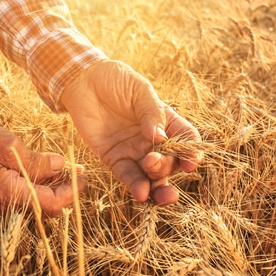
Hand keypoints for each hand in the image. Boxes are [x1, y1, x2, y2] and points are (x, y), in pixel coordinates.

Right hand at [0, 107, 82, 216]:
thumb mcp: (11, 147)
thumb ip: (39, 162)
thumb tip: (63, 168)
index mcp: (8, 196)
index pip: (51, 205)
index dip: (72, 193)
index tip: (84, 178)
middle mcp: (2, 206)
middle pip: (44, 208)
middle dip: (64, 192)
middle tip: (78, 173)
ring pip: (33, 202)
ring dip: (50, 188)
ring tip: (65, 168)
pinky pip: (21, 195)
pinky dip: (35, 185)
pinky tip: (44, 169)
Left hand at [60, 60, 201, 205]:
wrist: (84, 81)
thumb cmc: (116, 80)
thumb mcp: (139, 90)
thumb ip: (151, 113)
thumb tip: (160, 138)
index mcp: (166, 121)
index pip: (186, 140)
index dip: (191, 153)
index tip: (191, 161)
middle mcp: (153, 141)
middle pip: (170, 162)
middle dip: (166, 167)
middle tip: (153, 160)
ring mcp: (134, 151)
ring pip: (152, 176)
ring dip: (156, 186)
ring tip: (153, 191)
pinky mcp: (114, 159)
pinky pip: (128, 177)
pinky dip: (136, 187)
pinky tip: (141, 194)